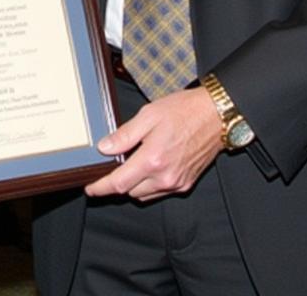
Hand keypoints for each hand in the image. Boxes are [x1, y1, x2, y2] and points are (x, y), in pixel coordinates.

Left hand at [85, 87, 222, 201]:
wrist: (216, 116)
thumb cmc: (184, 111)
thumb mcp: (149, 115)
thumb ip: (125, 135)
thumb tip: (104, 148)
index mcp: (153, 160)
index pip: (119, 183)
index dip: (101, 188)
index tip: (90, 188)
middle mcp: (165, 177)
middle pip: (130, 191)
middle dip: (119, 181)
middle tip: (116, 163)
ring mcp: (177, 183)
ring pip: (145, 194)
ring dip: (135, 184)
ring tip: (135, 161)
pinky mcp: (186, 183)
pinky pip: (160, 191)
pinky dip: (150, 184)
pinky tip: (152, 165)